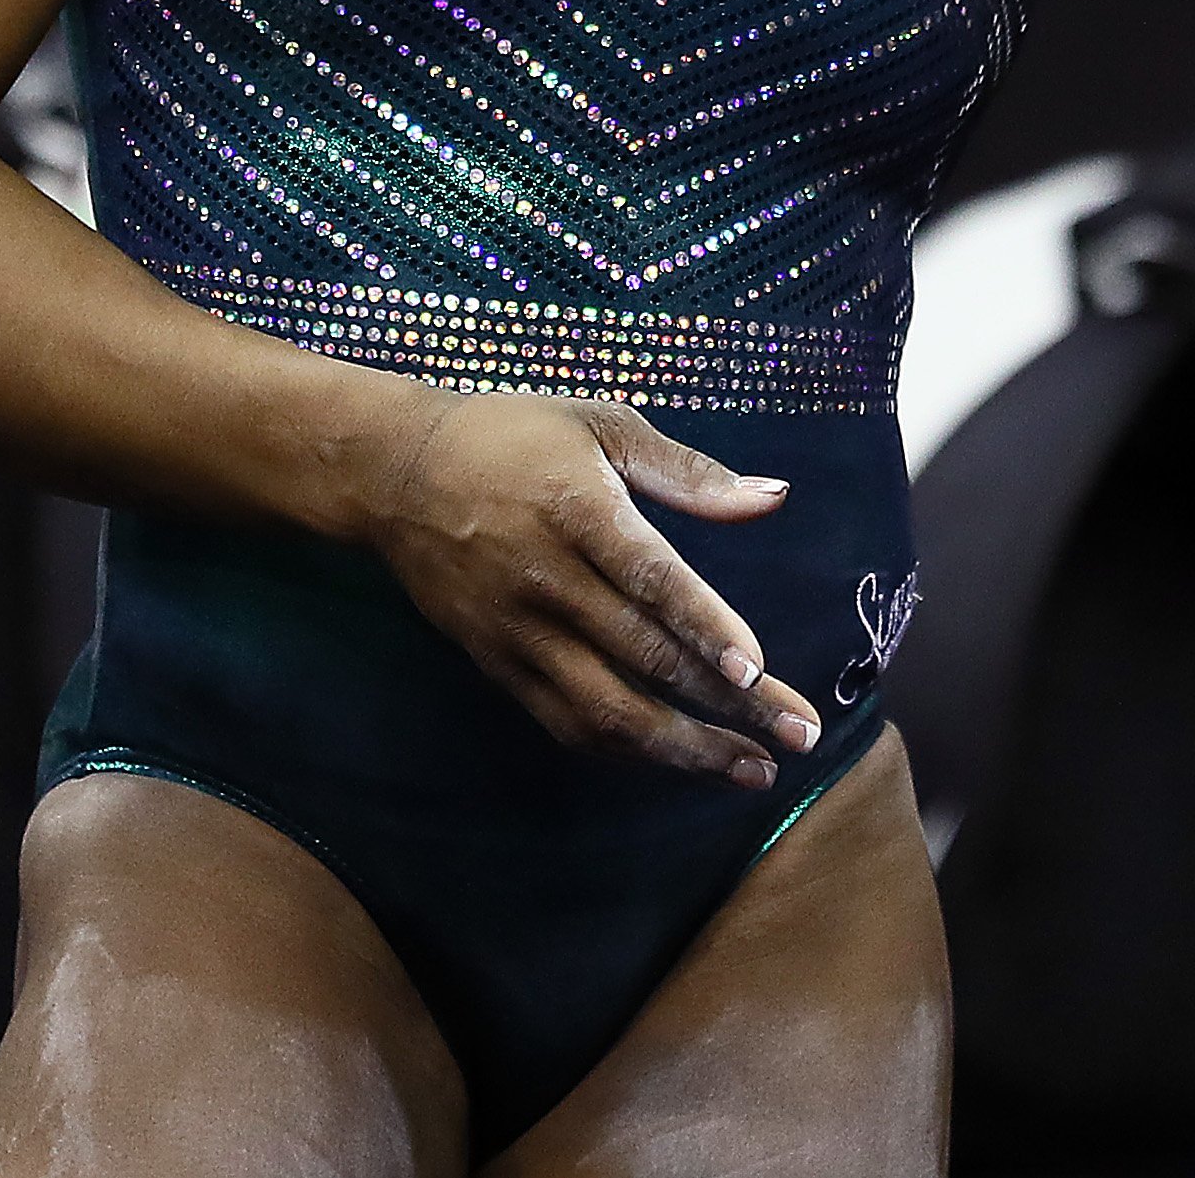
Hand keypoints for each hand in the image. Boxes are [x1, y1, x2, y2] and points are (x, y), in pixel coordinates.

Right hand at [362, 391, 822, 786]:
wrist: (396, 472)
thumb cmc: (513, 436)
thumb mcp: (599, 424)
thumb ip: (688, 470)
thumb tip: (775, 495)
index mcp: (577, 509)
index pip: (650, 578)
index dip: (704, 627)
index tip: (757, 672)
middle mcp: (546, 578)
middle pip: (644, 656)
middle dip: (727, 706)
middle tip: (798, 737)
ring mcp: (517, 630)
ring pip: (606, 709)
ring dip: (684, 749)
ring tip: (752, 771)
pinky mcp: (497, 663)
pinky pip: (566, 723)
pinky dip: (626, 751)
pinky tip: (677, 761)